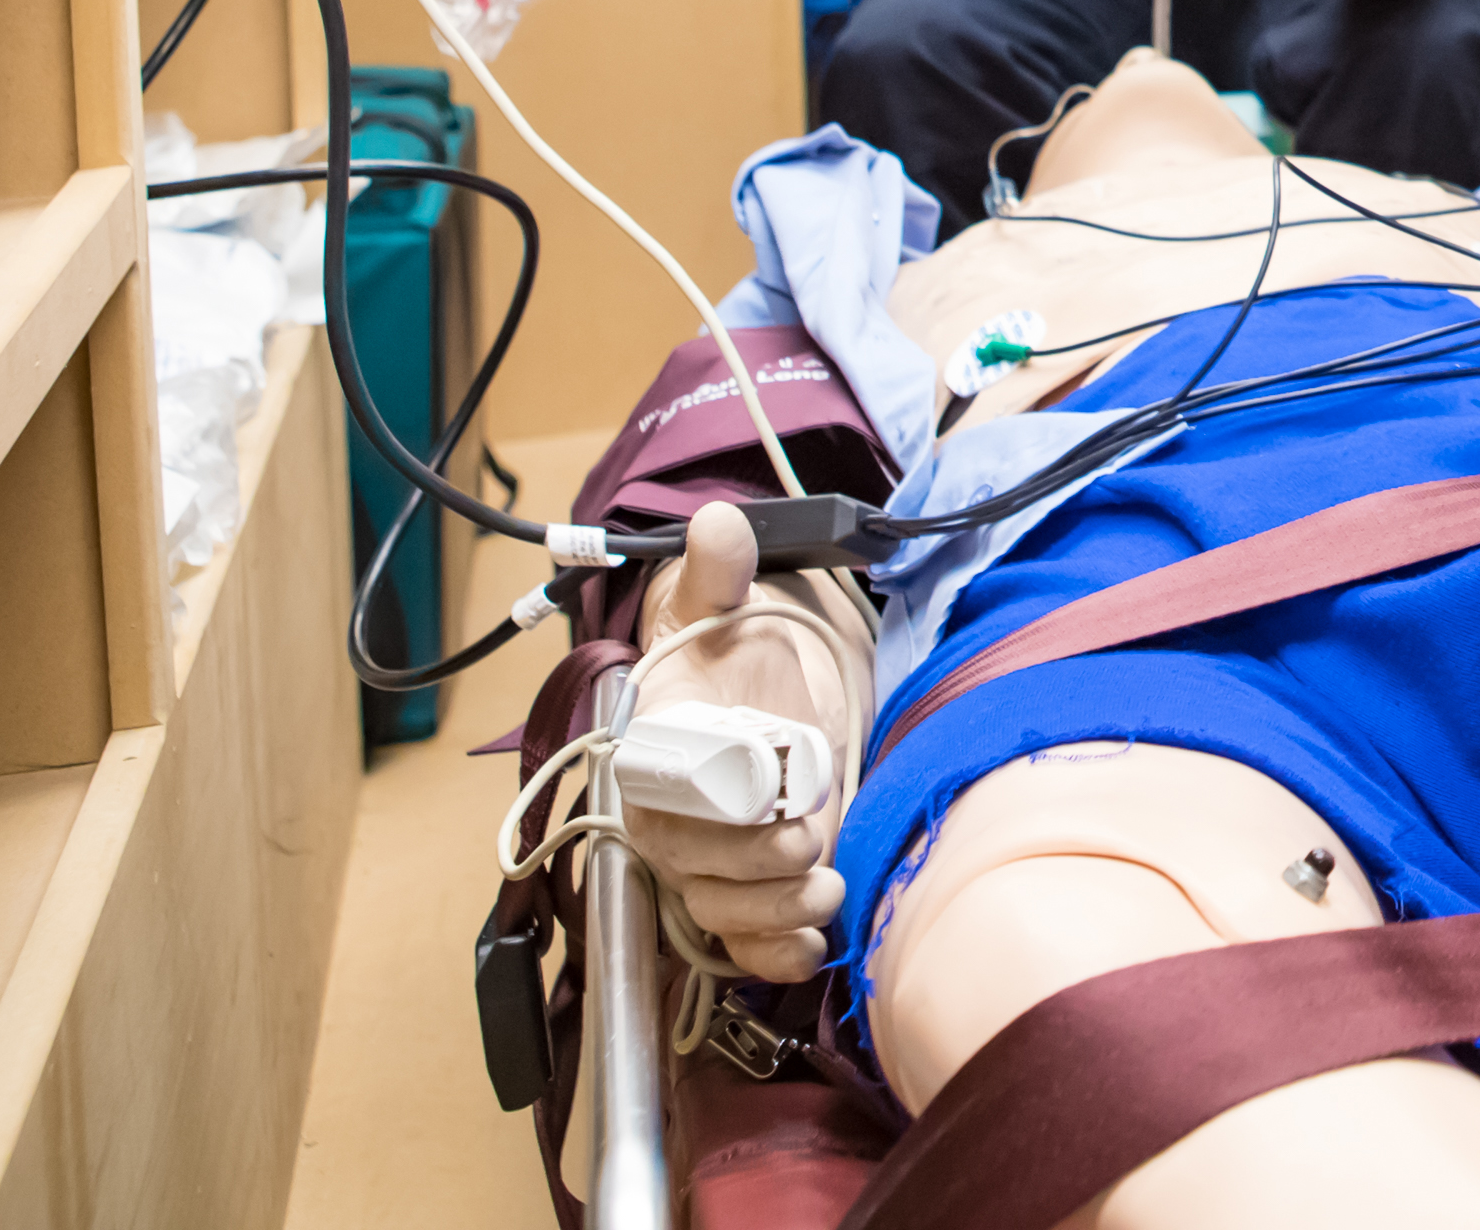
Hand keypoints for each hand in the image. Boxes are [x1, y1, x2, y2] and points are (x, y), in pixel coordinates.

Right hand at [623, 503, 867, 981]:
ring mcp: (705, 860)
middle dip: (756, 865)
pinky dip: (772, 954)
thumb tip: (719, 525)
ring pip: (720, 908)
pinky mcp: (741, 890)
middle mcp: (670, 815)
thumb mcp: (720, 606)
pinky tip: (808, 950)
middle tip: (812, 842)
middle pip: (694, 864)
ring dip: (773, 911)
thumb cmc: (724, 655)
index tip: (773, 804)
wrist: (751, 694)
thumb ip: (718, 572)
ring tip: (824, 890)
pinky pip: (739, 942)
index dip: (713, 811)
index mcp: (654, 752)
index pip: (665, 799)